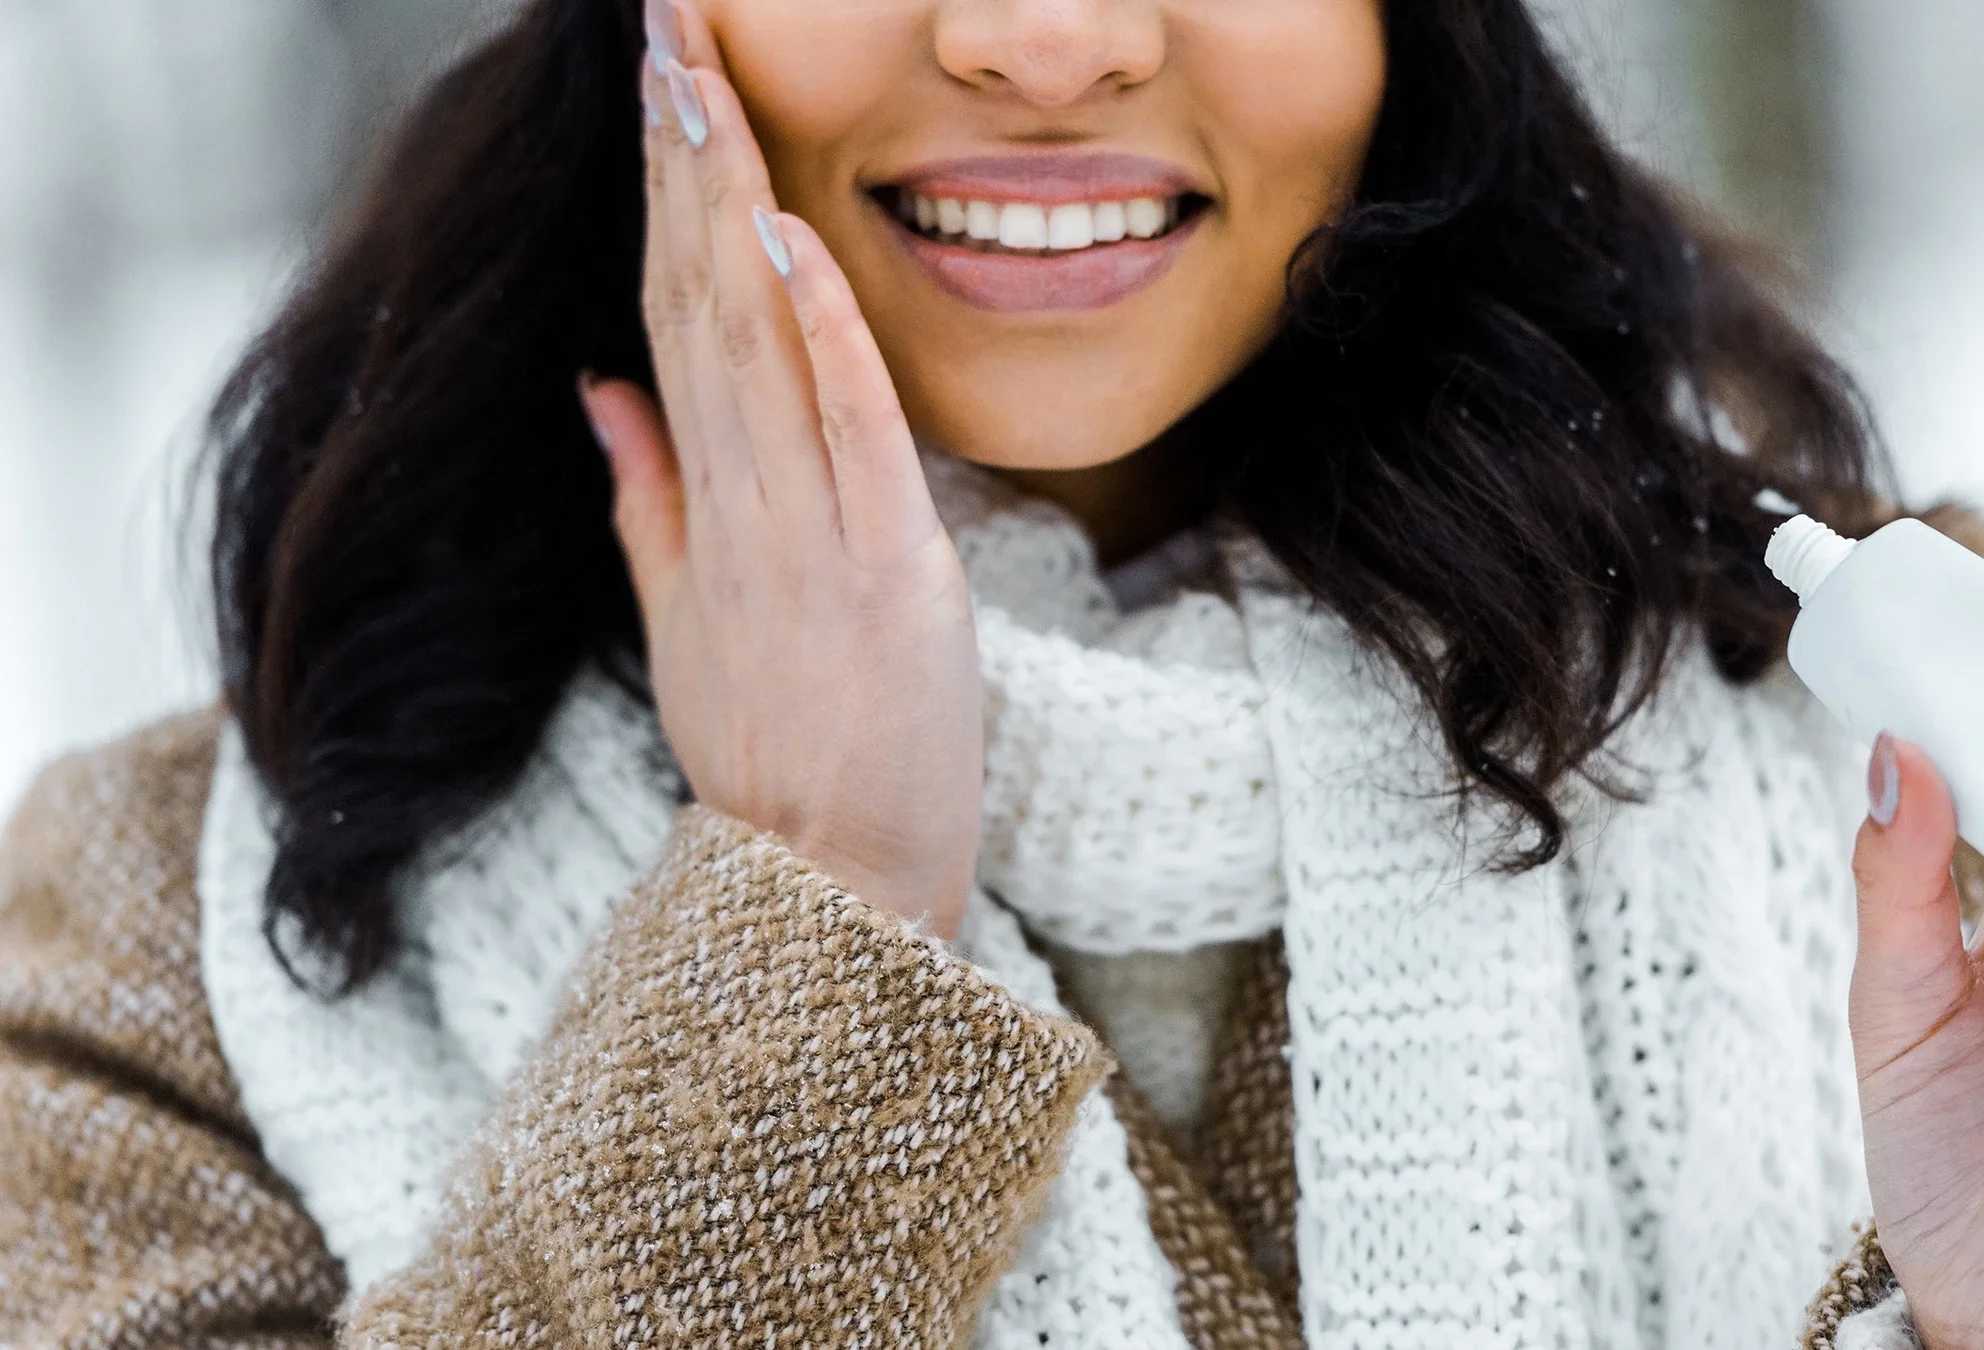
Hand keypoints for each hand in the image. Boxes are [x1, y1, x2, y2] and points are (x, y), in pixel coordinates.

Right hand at [577, 6, 979, 936]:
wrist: (831, 882)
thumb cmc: (771, 751)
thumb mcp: (683, 616)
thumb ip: (648, 492)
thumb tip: (601, 386)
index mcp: (703, 504)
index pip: (671, 313)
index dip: (661, 192)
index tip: (655, 82)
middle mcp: (742, 501)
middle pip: (701, 298)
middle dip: (684, 155)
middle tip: (665, 28)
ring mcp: (808, 533)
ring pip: (759, 344)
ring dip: (732, 207)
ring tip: (701, 81)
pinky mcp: (884, 569)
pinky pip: (846, 433)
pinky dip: (820, 340)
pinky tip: (791, 241)